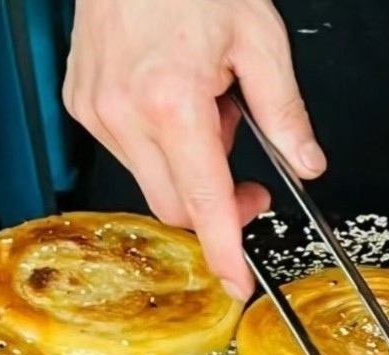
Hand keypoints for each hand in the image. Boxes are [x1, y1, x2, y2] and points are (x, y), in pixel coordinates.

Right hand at [64, 0, 325, 298]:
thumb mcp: (259, 37)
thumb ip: (285, 111)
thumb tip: (305, 162)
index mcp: (173, 101)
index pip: (205, 202)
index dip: (225, 251)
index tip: (236, 283)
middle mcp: (127, 113)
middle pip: (176, 207)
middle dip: (215, 206)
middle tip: (247, 176)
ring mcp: (98, 111)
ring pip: (153, 184)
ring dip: (187, 168)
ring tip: (203, 110)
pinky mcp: (83, 105)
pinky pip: (129, 155)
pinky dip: (159, 145)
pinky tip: (171, 102)